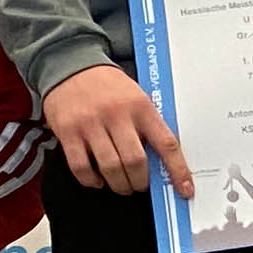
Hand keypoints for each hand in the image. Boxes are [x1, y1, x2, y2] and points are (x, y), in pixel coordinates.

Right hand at [43, 64, 189, 199]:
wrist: (71, 64)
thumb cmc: (108, 86)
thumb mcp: (137, 96)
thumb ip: (148, 125)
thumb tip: (162, 162)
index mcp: (141, 106)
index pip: (166, 143)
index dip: (178, 170)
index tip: (184, 189)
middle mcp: (117, 114)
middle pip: (135, 161)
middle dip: (141, 182)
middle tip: (140, 184)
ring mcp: (90, 124)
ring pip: (110, 168)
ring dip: (119, 184)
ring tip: (122, 185)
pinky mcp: (68, 132)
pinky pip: (81, 167)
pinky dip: (92, 180)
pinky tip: (98, 179)